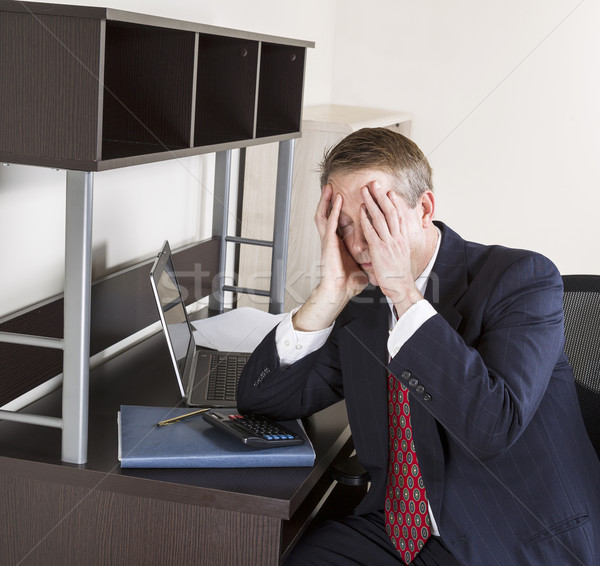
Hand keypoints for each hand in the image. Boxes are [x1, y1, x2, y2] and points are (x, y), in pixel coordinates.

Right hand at [292, 185, 367, 331]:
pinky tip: (336, 200)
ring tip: (330, 188)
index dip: (338, 210)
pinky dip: (333, 210)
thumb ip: (365, 261)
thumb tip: (374, 264)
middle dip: (329, 201)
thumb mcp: (360, 267)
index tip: (343, 199)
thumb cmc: (348, 283)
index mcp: (339, 244)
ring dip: (327, 201)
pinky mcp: (329, 243)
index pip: (337, 222)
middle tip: (332, 187)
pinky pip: (331, 223)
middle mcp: (332, 240)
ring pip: (324, 215)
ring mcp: (329, 241)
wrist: (339, 291)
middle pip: (328, 215)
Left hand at [360, 182, 421, 314]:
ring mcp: (388, 243)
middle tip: (375, 184)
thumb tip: (396, 240)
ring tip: (365, 191)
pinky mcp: (379, 249)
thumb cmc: (399, 275)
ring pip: (380, 218)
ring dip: (372, 202)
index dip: (394, 203)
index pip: (399, 216)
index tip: (389, 192)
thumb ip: (397, 245)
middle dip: (382, 196)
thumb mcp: (401, 256)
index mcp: (402, 239)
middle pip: (390, 211)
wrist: (401, 287)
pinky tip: (361, 210)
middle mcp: (397, 238)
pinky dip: (366, 219)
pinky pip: (372, 231)